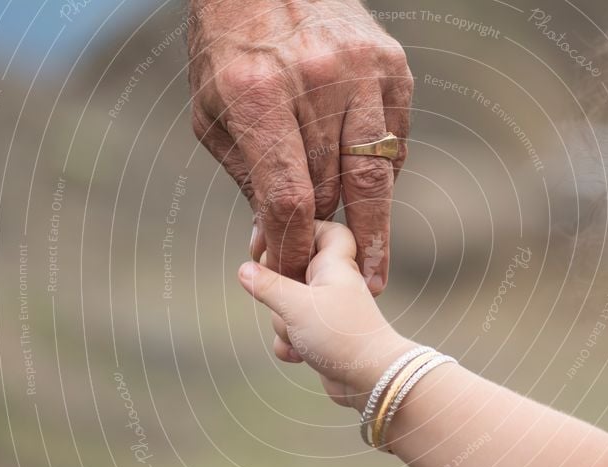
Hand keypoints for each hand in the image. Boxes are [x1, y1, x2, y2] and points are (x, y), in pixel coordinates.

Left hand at [188, 0, 413, 293]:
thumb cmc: (229, 49)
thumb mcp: (213, 113)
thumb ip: (246, 177)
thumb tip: (274, 239)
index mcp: (258, 93)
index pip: (288, 197)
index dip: (293, 248)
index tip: (296, 277)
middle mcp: (318, 79)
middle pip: (331, 190)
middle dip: (324, 237)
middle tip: (329, 275)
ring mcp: (363, 70)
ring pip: (375, 174)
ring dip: (370, 225)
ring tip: (374, 267)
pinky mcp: (392, 66)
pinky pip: (394, 141)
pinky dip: (382, 173)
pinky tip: (368, 192)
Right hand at [238, 221, 415, 411]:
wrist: (372, 380)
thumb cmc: (341, 335)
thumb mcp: (296, 306)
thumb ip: (267, 285)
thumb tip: (244, 269)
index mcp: (333, 263)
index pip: (323, 229)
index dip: (300, 231)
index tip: (277, 246)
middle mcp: (332, 283)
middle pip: (290, 271)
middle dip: (278, 294)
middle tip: (286, 306)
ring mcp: (328, 310)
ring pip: (288, 304)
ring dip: (284, 325)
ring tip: (299, 337)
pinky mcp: (323, 334)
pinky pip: (294, 331)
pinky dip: (291, 344)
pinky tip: (298, 356)